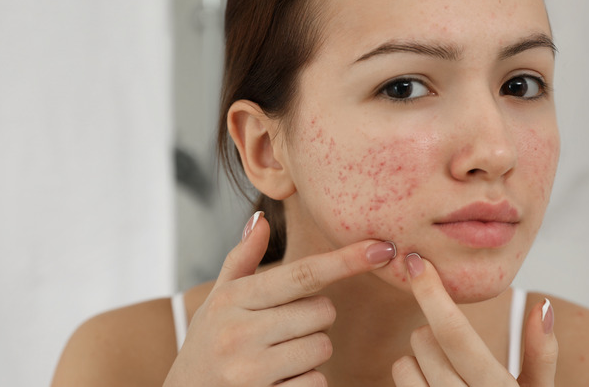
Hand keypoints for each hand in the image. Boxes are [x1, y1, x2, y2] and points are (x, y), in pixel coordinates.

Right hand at [163, 212, 396, 385]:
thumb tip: (261, 218)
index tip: (382, 248)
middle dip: (316, 319)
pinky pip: (316, 384)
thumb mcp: (217, 300)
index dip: (345, 260)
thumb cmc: (207, 343)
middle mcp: (239, 333)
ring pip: (323, 348)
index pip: (301, 274)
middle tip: (285, 329)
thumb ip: (242, 259)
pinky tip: (280, 382)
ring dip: (312, 353)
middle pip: (322, 312)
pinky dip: (307, 382)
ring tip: (279, 357)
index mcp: (233, 299)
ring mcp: (250, 371)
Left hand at [392, 254, 557, 386]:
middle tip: (454, 349)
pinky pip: (399, 386)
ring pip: (403, 364)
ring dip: (418, 361)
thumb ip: (541, 354)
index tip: (415, 261)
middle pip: (423, 341)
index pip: (455, 334)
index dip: (432, 292)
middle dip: (433, 334)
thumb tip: (541, 305)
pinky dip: (411, 382)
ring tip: (445, 375)